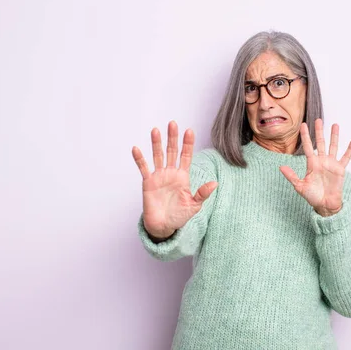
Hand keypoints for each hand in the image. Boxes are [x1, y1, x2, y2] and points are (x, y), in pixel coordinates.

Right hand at [132, 121, 217, 238]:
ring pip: (158, 156)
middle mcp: (171, 173)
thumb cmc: (179, 216)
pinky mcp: (148, 182)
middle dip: (173, 138)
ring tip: (155, 130)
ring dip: (156, 143)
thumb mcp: (194, 205)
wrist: (163, 226)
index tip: (190, 131)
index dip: (188, 144)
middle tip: (173, 123)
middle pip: (172, 151)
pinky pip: (143, 168)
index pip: (186, 156)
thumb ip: (202, 193)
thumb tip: (214, 183)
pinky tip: (136, 148)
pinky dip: (139, 159)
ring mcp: (159, 176)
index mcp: (183, 177)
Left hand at [279, 119, 350, 216]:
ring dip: (334, 136)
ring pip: (333, 146)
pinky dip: (350, 149)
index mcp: (312, 164)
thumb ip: (291, 176)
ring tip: (335, 124)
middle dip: (319, 132)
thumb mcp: (299, 186)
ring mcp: (331, 164)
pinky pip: (346, 158)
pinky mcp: (340, 169)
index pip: (307, 147)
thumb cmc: (312, 196)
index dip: (305, 136)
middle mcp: (322, 161)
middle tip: (318, 120)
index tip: (303, 125)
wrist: (325, 205)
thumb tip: (280, 167)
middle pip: (320, 143)